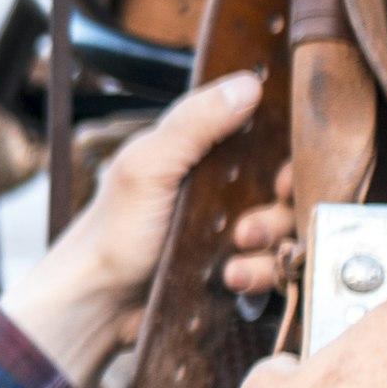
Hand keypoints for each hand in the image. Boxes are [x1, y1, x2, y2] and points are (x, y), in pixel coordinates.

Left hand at [1, 73, 291, 387]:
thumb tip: (247, 83)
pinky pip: (275, 272)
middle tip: (248, 223)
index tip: (283, 175)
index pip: (271, 144)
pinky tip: (232, 277)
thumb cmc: (111, 231)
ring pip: (288, 233)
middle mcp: (228, 193)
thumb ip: (193, 124)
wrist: (97, 304)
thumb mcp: (146, 167)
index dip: (289, 158)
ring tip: (237, 247)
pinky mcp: (238, 274)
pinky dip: (261, 274)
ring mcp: (234, 235)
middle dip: (280, 207)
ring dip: (271, 242)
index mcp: (208, 156)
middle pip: (288, 192)